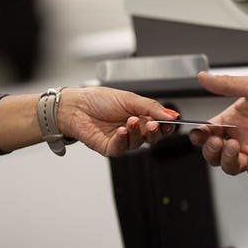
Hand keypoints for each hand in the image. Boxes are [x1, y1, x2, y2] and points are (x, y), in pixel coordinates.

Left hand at [58, 87, 174, 155]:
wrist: (76, 106)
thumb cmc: (99, 100)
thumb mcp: (130, 98)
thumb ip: (151, 107)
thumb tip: (172, 114)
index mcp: (141, 117)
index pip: (159, 125)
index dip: (166, 126)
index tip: (169, 122)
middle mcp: (133, 130)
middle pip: (152, 138)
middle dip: (155, 132)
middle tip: (154, 125)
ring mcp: (122, 140)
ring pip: (138, 143)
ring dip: (137, 132)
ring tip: (131, 120)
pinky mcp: (110, 148)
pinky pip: (122, 148)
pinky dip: (124, 139)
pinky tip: (122, 131)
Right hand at [188, 72, 247, 176]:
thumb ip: (226, 85)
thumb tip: (203, 77)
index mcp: (234, 120)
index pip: (209, 132)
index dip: (200, 135)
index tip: (198, 133)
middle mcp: (242, 137)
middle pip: (215, 154)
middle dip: (210, 150)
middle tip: (217, 141)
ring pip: (230, 165)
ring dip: (227, 159)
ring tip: (232, 146)